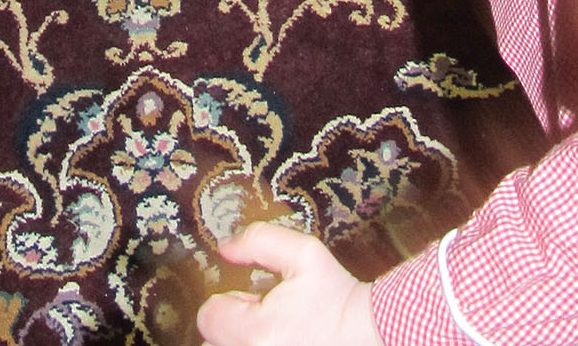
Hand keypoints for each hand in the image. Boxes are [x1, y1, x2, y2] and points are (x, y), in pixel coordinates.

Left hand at [196, 225, 382, 345]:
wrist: (369, 332)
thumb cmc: (337, 296)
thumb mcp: (303, 253)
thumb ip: (258, 241)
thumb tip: (225, 246)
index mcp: (255, 331)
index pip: (208, 317)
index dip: (228, 301)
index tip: (252, 298)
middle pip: (212, 343)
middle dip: (229, 326)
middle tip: (261, 316)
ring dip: (239, 341)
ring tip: (269, 332)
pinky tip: (277, 341)